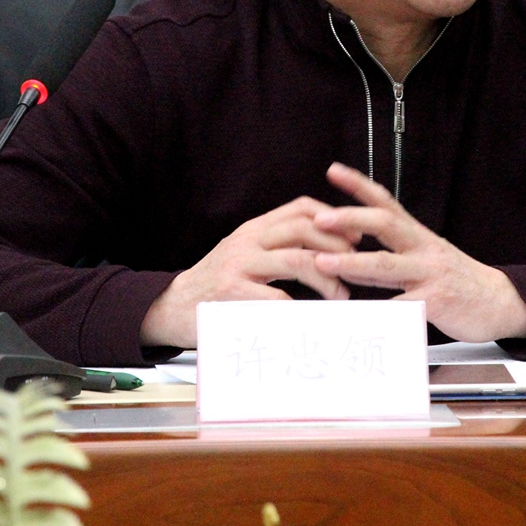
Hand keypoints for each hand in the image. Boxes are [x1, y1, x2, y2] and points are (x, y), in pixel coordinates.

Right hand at [138, 196, 353, 348]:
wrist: (169, 308)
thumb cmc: (215, 286)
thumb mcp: (243, 255)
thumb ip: (274, 247)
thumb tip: (325, 250)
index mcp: (253, 229)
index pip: (299, 208)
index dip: (332, 218)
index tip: (354, 237)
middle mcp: (247, 241)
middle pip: (303, 229)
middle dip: (337, 246)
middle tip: (355, 267)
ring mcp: (238, 265)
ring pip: (296, 259)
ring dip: (326, 278)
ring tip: (341, 295)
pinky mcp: (231, 293)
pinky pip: (277, 297)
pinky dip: (300, 307)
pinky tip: (312, 317)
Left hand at [311, 163, 525, 342]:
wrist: (500, 303)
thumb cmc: (457, 281)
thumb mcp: (426, 258)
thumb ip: (392, 255)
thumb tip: (349, 255)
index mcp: (418, 235)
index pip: (386, 202)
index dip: (359, 185)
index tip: (334, 171)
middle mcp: (423, 248)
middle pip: (384, 224)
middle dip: (349, 218)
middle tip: (319, 219)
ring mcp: (430, 273)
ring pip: (386, 264)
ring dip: (351, 263)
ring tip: (322, 263)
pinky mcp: (436, 302)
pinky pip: (400, 307)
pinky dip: (375, 313)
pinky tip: (353, 317)